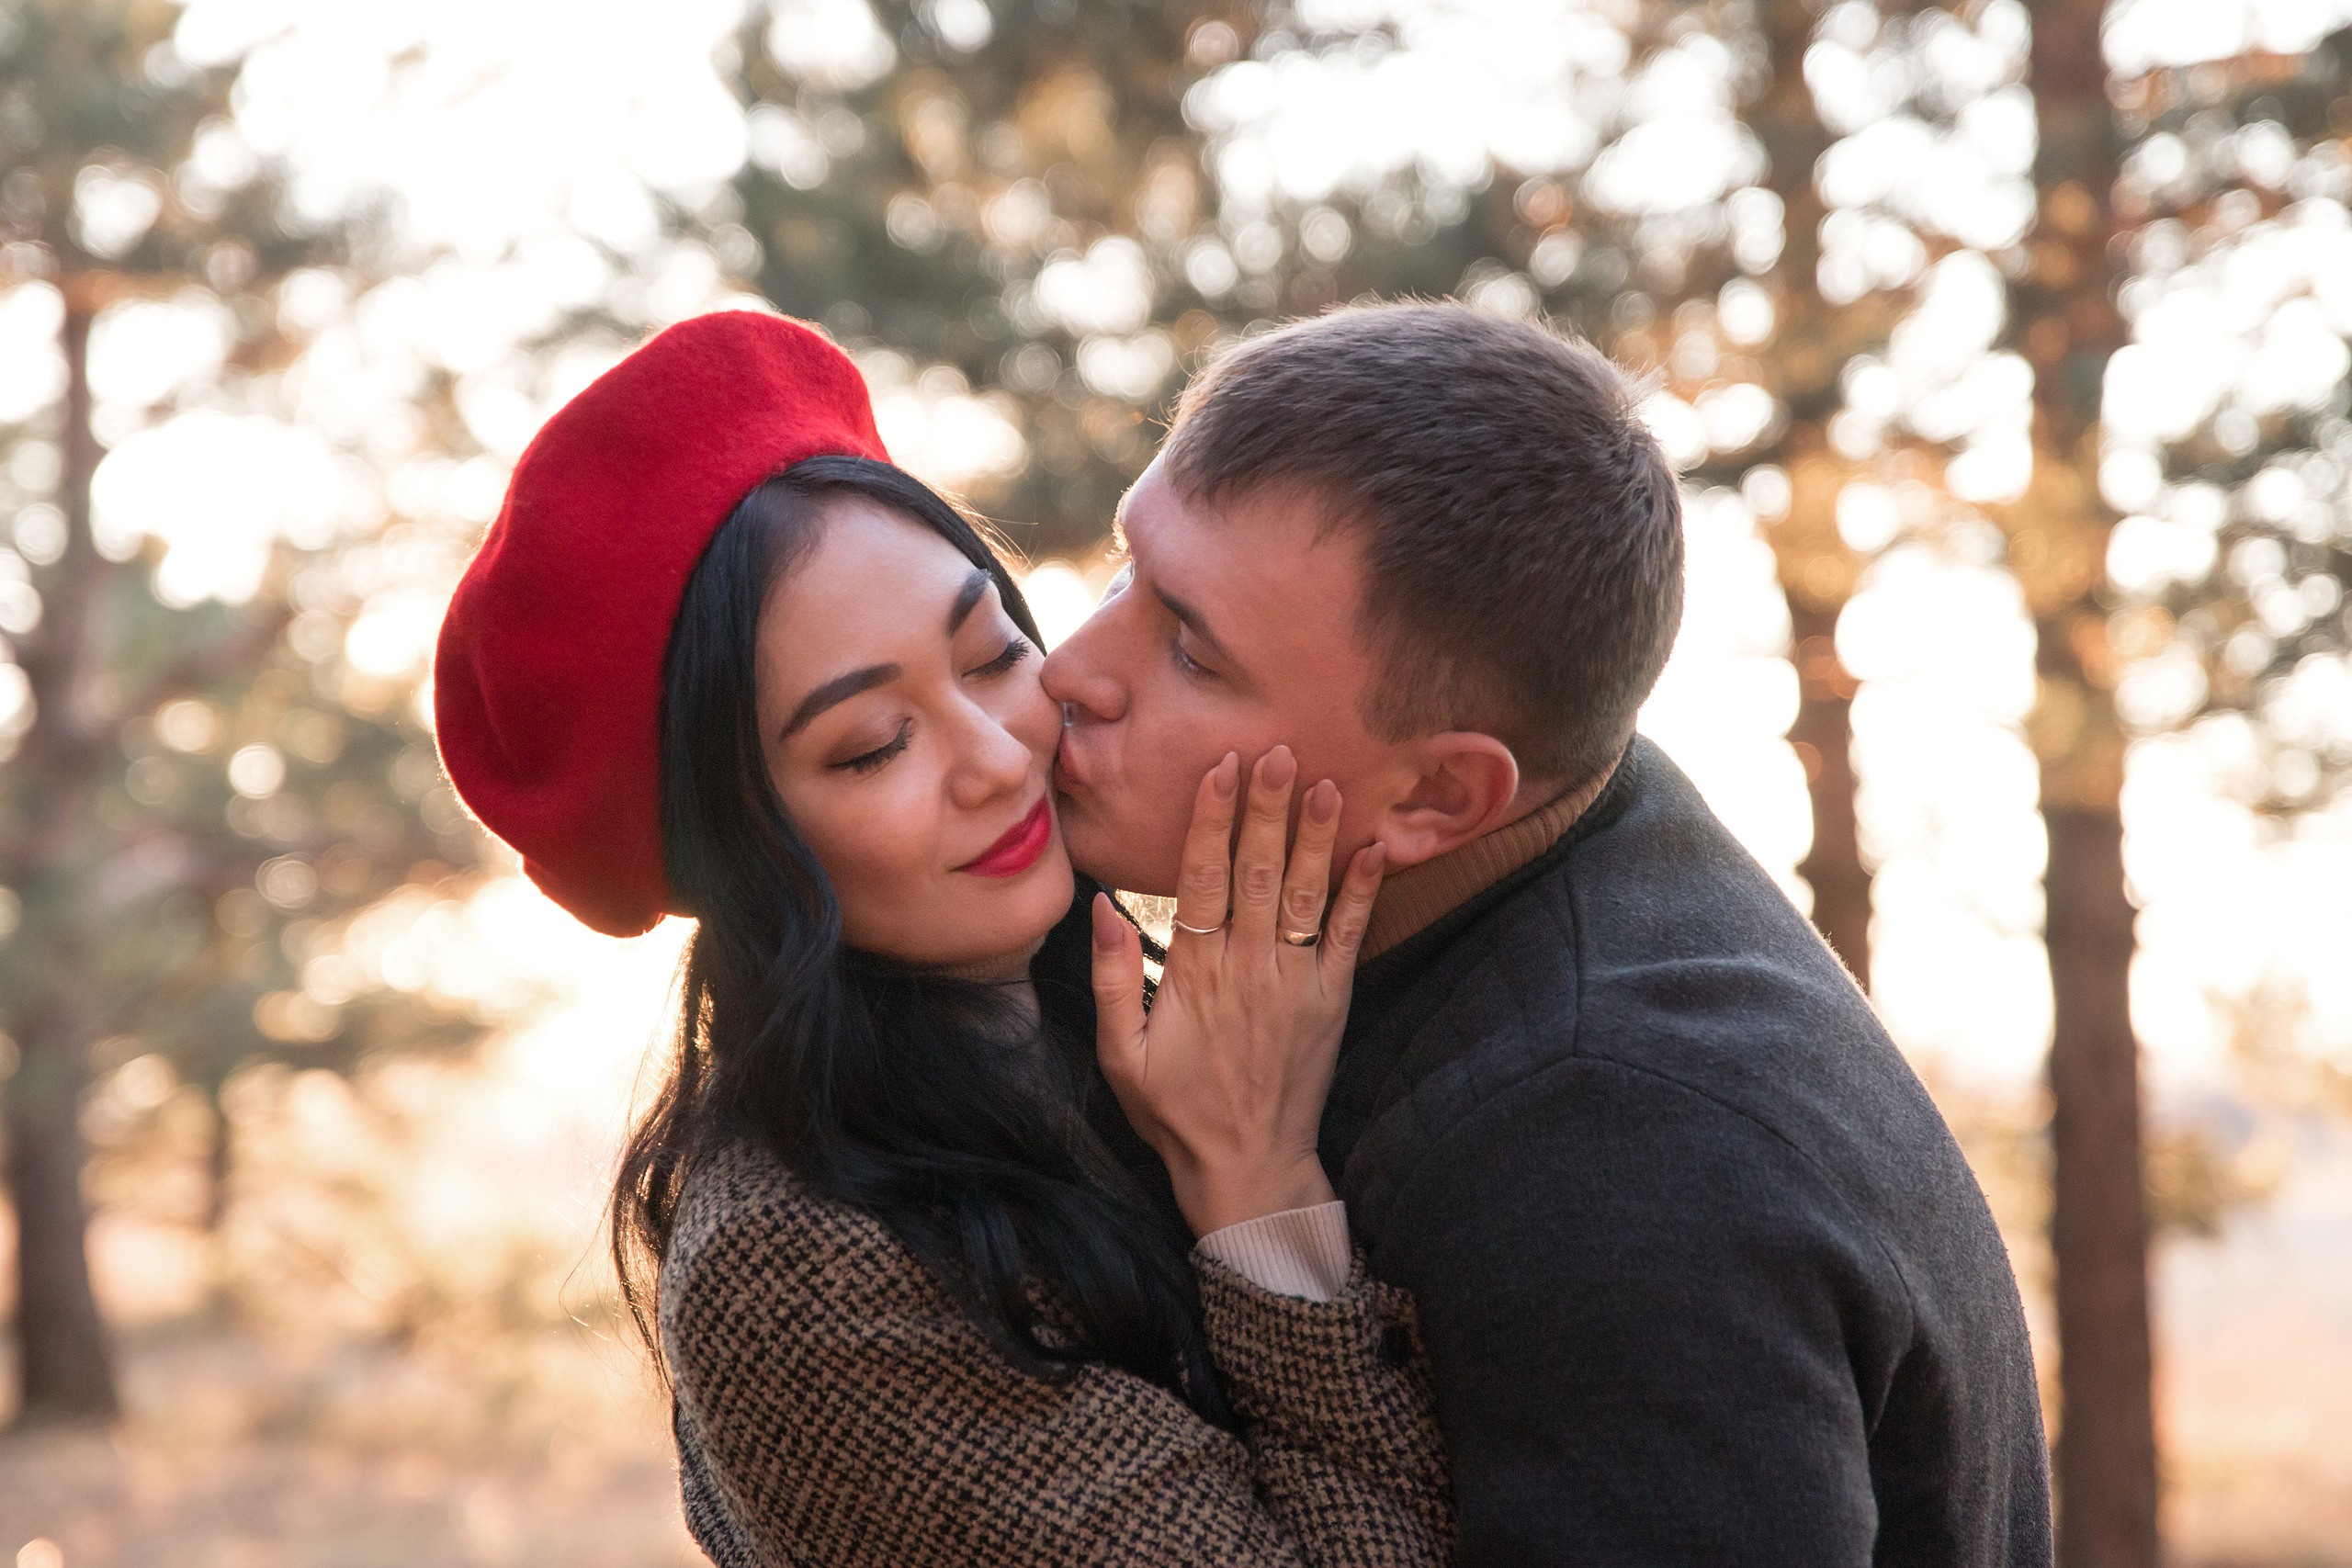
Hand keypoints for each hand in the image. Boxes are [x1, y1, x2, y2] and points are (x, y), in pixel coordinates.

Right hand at [1090, 746, 1385, 1237]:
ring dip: (1315, 836)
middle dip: (1268, 808)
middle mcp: (1248, 969)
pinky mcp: (1331, 1001)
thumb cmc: (1175, 1111)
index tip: (1222, 768)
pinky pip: (1347, 936)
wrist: (1247, 1167)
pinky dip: (1360, 891)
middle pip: (1258, 872)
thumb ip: (1110, 978)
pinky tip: (1371, 848)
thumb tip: (1100, 907)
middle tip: (1280, 751)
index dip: (1212, 820)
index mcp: (1194, 975)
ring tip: (1326, 781)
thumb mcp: (1119, 1054)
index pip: (1203, 879)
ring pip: (1305, 894)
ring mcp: (1295, 984)